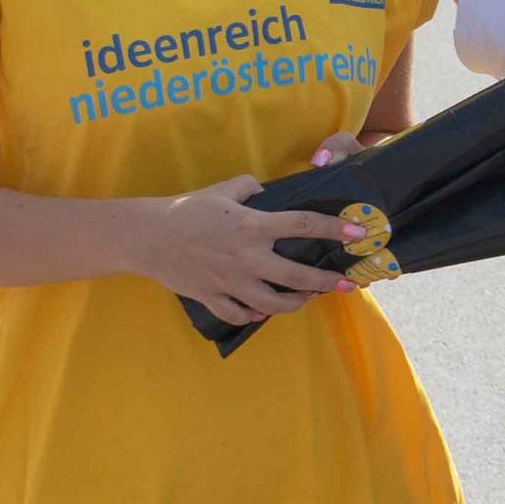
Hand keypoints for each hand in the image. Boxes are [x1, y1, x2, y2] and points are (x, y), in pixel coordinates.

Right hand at [132, 175, 350, 324]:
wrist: (147, 236)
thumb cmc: (186, 209)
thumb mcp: (221, 189)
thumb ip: (249, 188)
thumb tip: (265, 190)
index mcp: (251, 226)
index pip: (302, 225)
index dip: (333, 228)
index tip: (357, 232)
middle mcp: (247, 257)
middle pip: (296, 276)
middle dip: (326, 282)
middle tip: (346, 284)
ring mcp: (230, 282)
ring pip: (272, 304)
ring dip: (295, 304)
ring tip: (307, 299)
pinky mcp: (213, 298)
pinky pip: (240, 314)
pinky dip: (254, 315)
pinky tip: (263, 311)